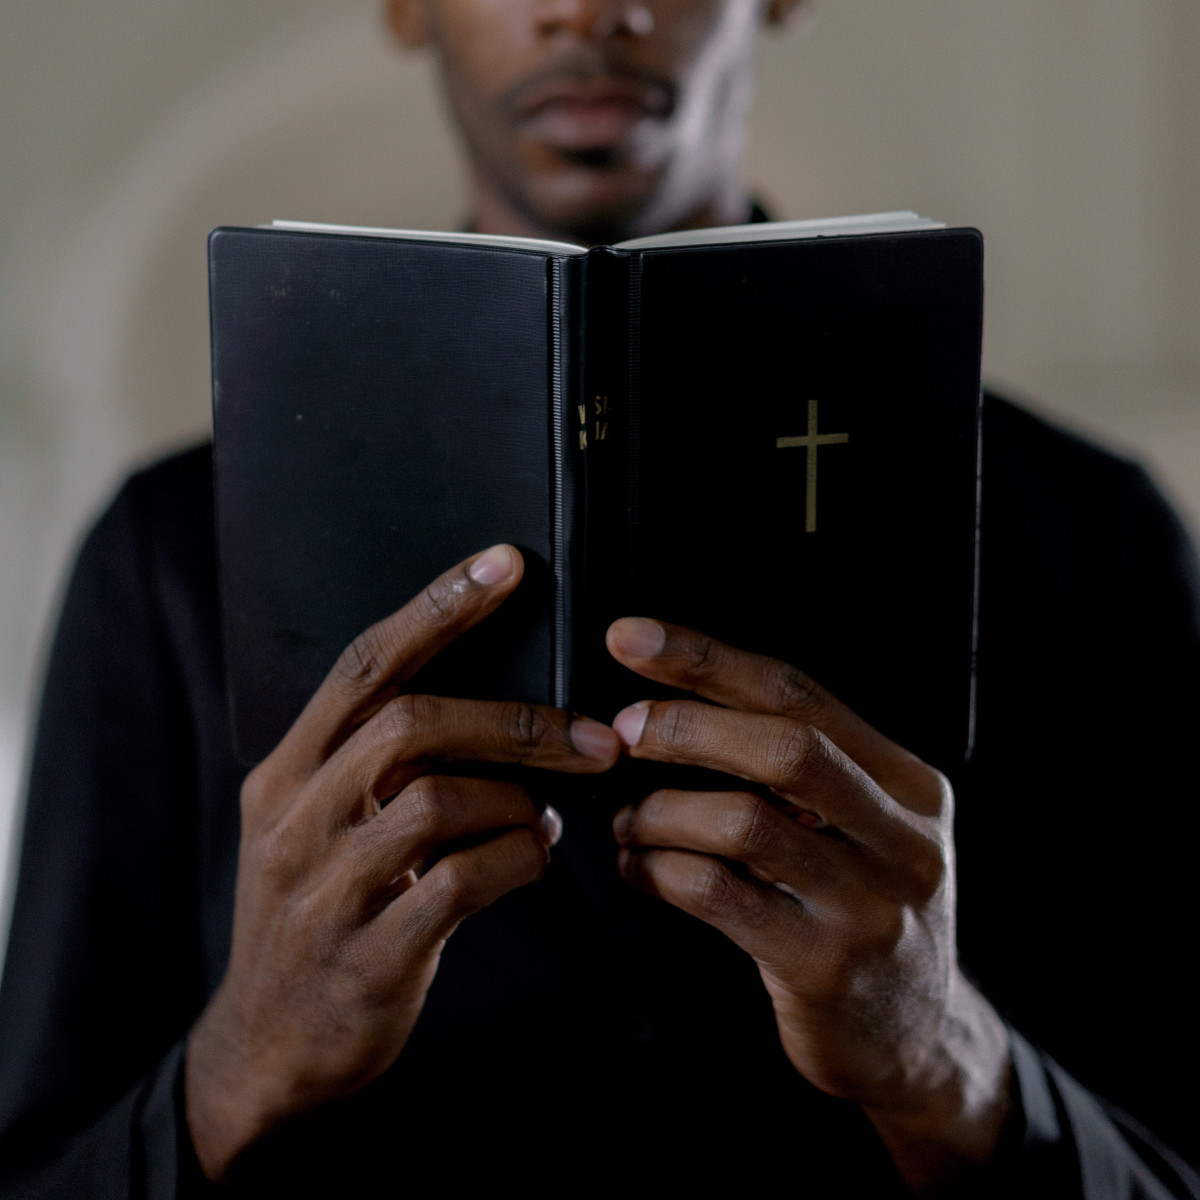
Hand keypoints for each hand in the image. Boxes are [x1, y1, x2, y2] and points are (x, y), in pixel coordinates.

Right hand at [185, 546, 619, 1180]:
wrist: (269, 1044)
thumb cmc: (323, 910)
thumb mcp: (325, 826)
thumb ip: (384, 767)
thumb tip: (505, 713)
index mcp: (285, 771)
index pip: (365, 664)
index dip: (438, 607)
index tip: (506, 564)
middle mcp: (293, 816)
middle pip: (411, 722)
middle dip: (517, 720)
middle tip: (591, 736)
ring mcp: (322, 888)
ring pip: (438, 799)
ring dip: (518, 798)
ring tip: (546, 811)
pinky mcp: (364, 955)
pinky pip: (460, 884)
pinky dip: (517, 859)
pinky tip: (534, 856)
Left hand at [605, 617, 1011, 1193]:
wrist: (917, 1036)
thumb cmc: (865, 909)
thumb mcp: (863, 828)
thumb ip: (799, 769)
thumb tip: (676, 701)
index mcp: (908, 784)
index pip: (800, 693)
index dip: (707, 659)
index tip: (634, 637)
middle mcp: (902, 837)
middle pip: (785, 748)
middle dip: (686, 727)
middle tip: (623, 731)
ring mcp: (868, 906)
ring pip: (745, 822)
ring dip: (661, 810)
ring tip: (627, 819)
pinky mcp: (822, 966)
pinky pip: (719, 894)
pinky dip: (659, 869)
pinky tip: (638, 867)